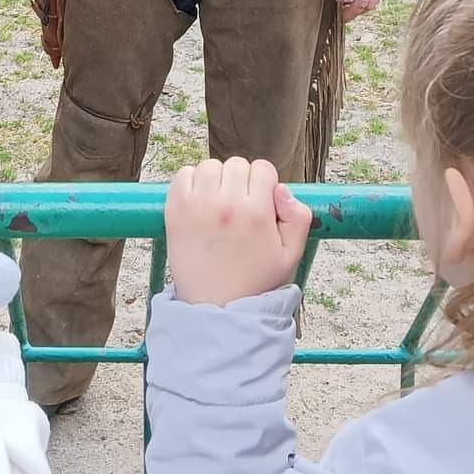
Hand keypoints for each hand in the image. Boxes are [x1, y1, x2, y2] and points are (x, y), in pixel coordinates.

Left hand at [165, 157, 312, 306]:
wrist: (216, 309)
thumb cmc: (255, 283)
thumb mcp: (291, 255)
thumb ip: (298, 217)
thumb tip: (281, 188)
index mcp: (257, 213)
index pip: (263, 168)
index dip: (264, 184)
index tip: (259, 202)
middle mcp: (227, 204)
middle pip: (236, 164)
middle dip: (241, 181)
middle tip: (239, 207)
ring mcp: (197, 206)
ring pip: (210, 166)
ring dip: (216, 179)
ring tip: (218, 204)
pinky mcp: (175, 211)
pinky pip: (183, 174)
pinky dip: (190, 181)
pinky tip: (199, 202)